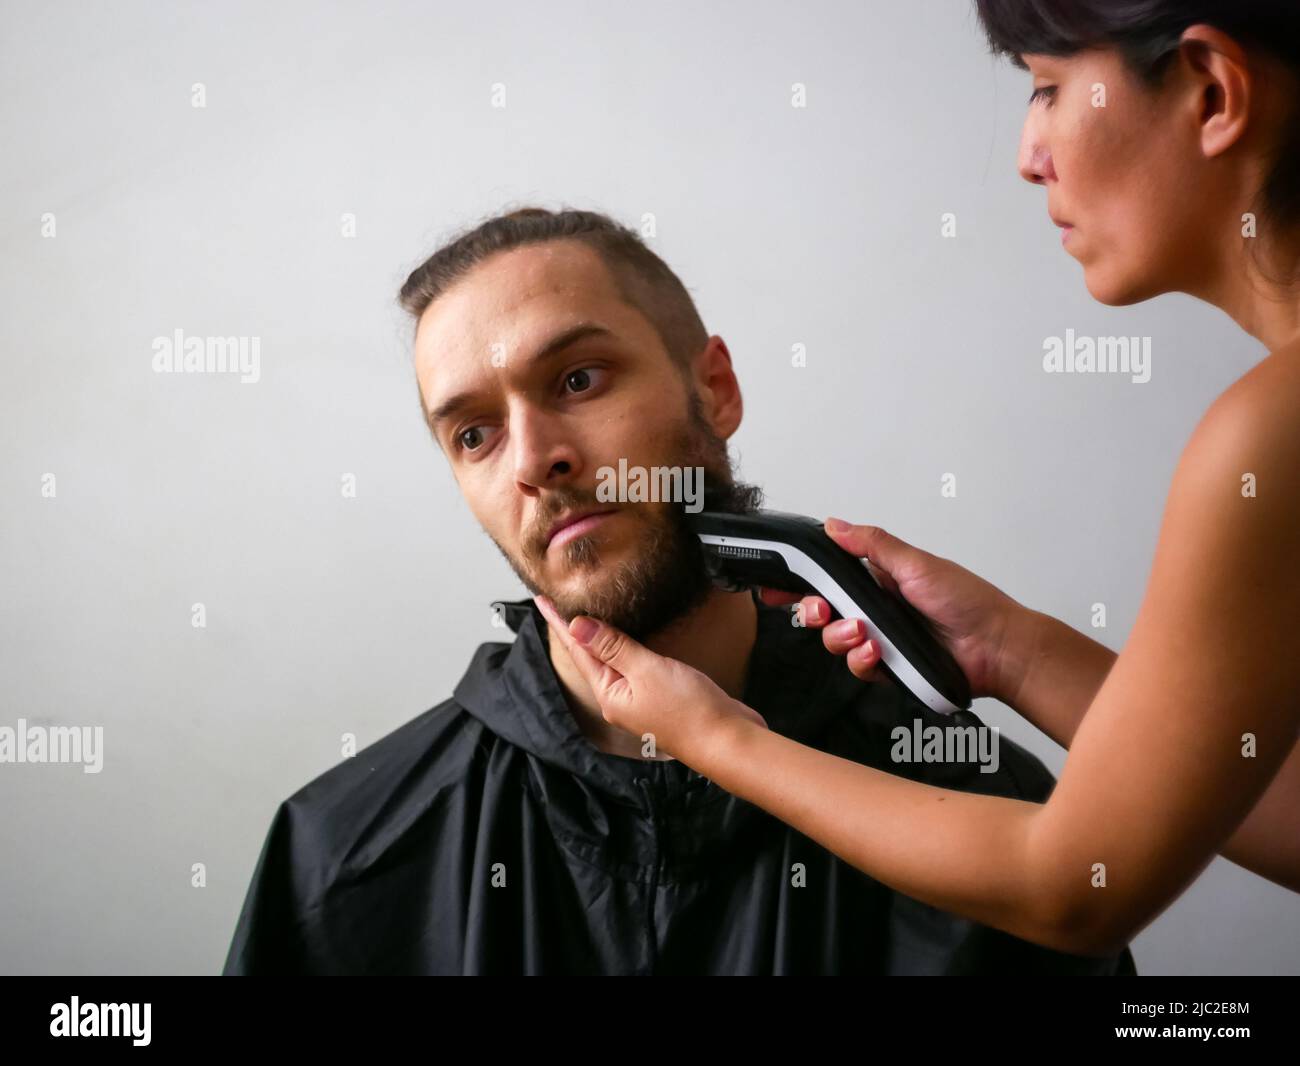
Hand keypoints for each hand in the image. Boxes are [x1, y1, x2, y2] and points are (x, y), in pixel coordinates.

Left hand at [533, 594, 767, 759]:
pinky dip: (625, 648)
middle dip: (573, 632)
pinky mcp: (662, 696)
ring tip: (582, 620)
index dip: (560, 623)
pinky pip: (634, 667)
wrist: (728, 740)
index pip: (578, 650)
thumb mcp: (647, 670)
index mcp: (610, 694)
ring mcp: (641, 699)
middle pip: (590, 657)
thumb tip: (577, 626)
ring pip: (612, 662)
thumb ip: (614, 647)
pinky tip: (626, 642)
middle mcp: (620, 699)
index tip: (542, 600)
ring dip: (597, 639)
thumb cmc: (690, 710)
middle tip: (555, 606)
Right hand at [760, 518, 1025, 700]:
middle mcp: (875, 608)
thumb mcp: (916, 563)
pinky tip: (876, 654)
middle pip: (823, 611)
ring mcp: (880, 639)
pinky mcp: (888, 667)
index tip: (777, 588)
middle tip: (819, 612)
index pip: (827, 577)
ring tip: (863, 634)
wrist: (997, 648)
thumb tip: (834, 524)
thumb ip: (872, 544)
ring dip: (840, 638)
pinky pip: (858, 667)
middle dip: (813, 612)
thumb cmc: (967, 600)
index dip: (800, 583)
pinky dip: (862, 660)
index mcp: (878, 578)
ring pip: (836, 641)